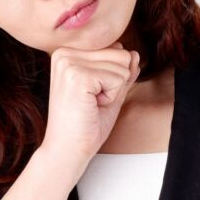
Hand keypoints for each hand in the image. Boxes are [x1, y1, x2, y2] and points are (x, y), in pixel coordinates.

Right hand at [42, 40, 139, 165]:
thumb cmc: (85, 125)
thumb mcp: (109, 92)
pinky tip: (91, 106)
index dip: (114, 79)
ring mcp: (69, 62)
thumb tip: (134, 53)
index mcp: (68, 53)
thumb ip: (121, 71)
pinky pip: (118, 77)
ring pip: (122, 64)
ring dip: (114, 91)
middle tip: (92, 102)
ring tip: (91, 104)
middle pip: (121, 54)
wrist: (68, 150)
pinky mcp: (77, 74)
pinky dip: (112, 97)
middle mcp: (65, 53)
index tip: (92, 96)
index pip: (115, 49)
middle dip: (116, 83)